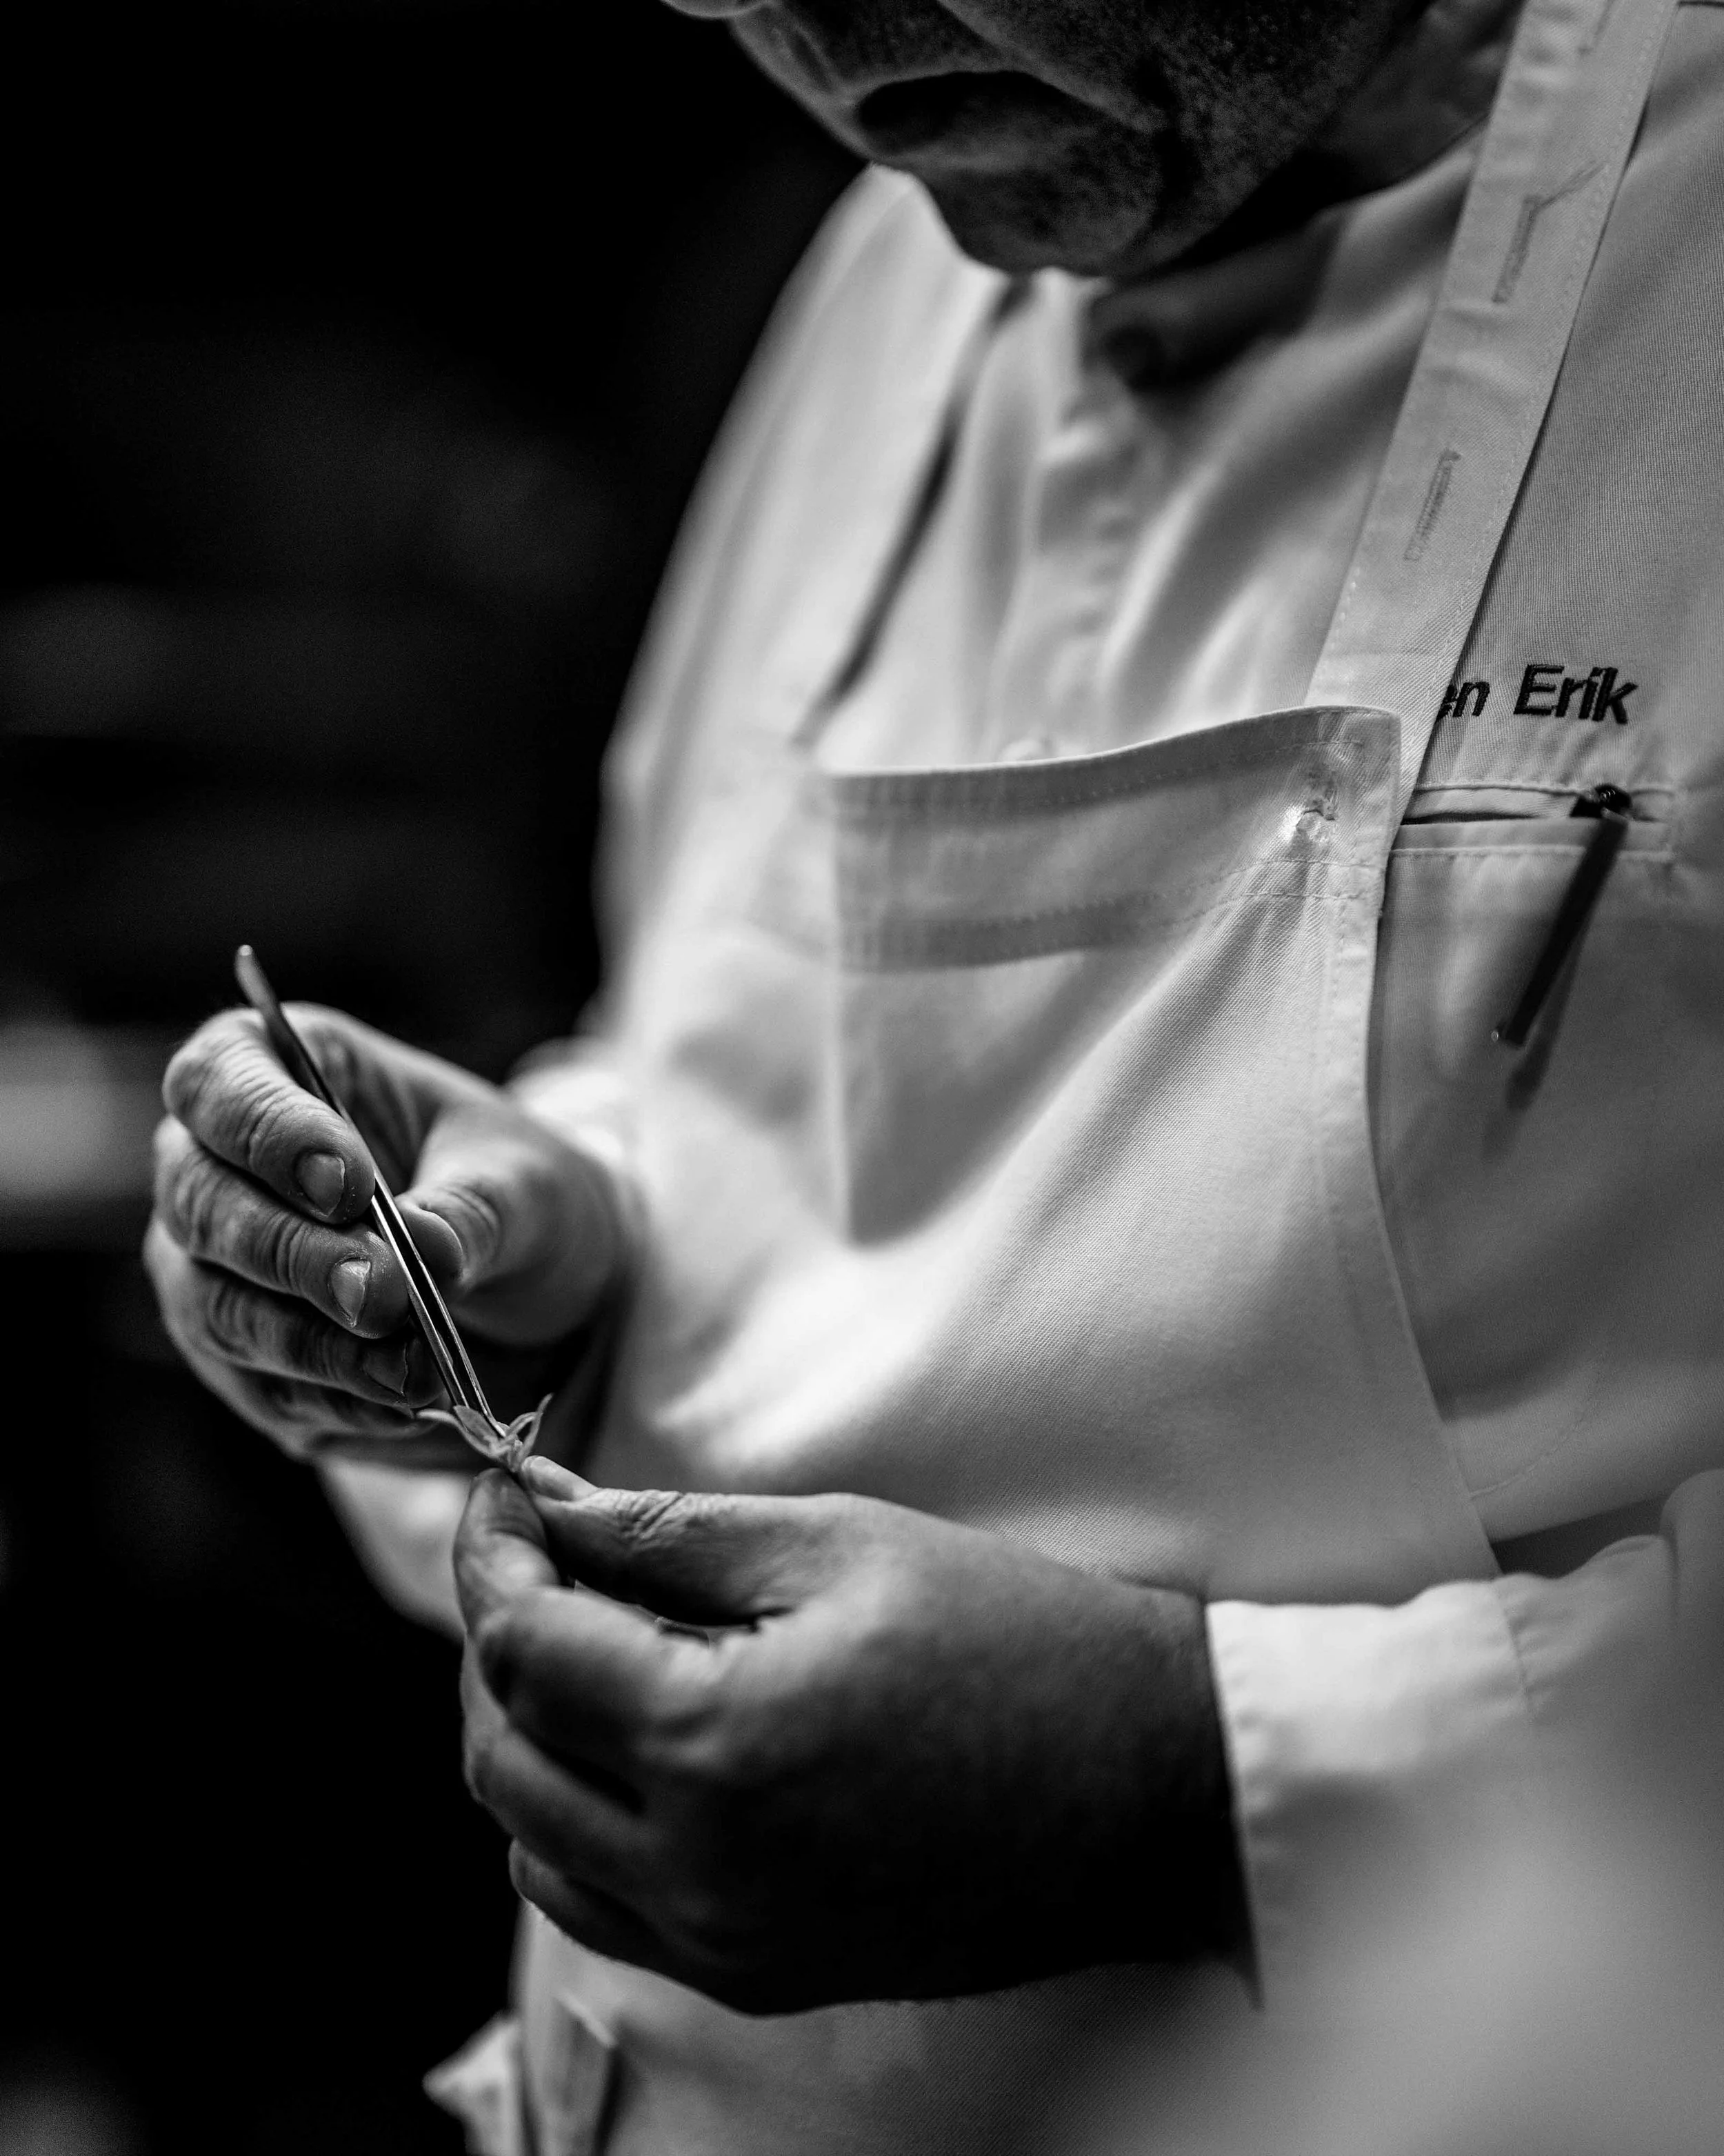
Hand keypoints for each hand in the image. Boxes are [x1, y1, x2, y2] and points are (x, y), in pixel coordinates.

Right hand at [146, 1007, 626, 1466]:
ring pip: (214, 1307)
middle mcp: (218, 1162)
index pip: (218, 1080)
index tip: (346, 1183)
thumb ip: (468, 1211)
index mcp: (281, 1068)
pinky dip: (333, 1400)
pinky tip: (403, 1405)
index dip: (266, 1131)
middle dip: (293, 1255)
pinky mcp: (238, 1355)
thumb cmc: (514, 1194)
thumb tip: (421, 1256)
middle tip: (379, 1294)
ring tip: (413, 1370)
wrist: (534, 1285)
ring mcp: (213, 1264)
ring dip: (315, 1345)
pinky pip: (257, 1386)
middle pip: (199, 1203)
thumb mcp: (524, 1183)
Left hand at [455, 1463, 1248, 2013]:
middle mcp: (698, 1871)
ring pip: (533, 1848)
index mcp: (714, 1744)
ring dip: (529, 1738)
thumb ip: (669, 1532)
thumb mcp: (838, 1541)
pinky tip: (635, 1748)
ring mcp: (725, 1942)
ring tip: (589, 1643)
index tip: (499, 1495)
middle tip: (542, 1554)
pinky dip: (578, 1827)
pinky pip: (604, 1911)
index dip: (490, 1555)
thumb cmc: (1013, 1638)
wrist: (1152, 1784)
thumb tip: (553, 1513)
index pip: (525, 1648)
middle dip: (501, 1640)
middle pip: (503, 1755)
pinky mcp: (761, 1976)